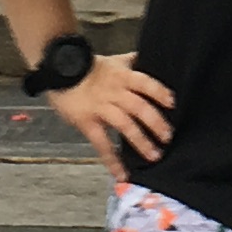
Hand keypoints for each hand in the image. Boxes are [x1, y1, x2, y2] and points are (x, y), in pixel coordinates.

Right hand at [48, 52, 173, 172]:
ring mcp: (100, 108)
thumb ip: (132, 63)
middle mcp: (114, 92)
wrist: (59, 71)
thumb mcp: (113, 61)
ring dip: (141, 141)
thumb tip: (151, 58)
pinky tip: (121, 173)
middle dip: (155, 123)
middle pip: (139, 107)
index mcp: (122, 76)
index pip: (145, 82)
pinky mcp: (87, 123)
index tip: (172, 103)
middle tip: (168, 137)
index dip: (159, 92)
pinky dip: (112, 160)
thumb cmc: (88, 68)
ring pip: (124, 125)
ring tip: (154, 156)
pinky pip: (101, 143)